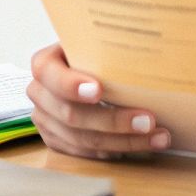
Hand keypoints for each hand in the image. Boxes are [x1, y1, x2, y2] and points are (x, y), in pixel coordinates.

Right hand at [26, 43, 171, 158]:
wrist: (81, 68)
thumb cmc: (91, 54)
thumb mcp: (94, 43)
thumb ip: (108, 47)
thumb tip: (145, 45)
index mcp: (44, 64)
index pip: (51, 74)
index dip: (72, 85)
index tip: (99, 90)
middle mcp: (39, 93)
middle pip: (71, 114)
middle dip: (113, 120)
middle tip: (147, 120)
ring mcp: (45, 119)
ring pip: (81, 139)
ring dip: (122, 141)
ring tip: (156, 137)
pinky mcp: (55, 139)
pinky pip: (83, 153)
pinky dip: (112, 151)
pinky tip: (139, 146)